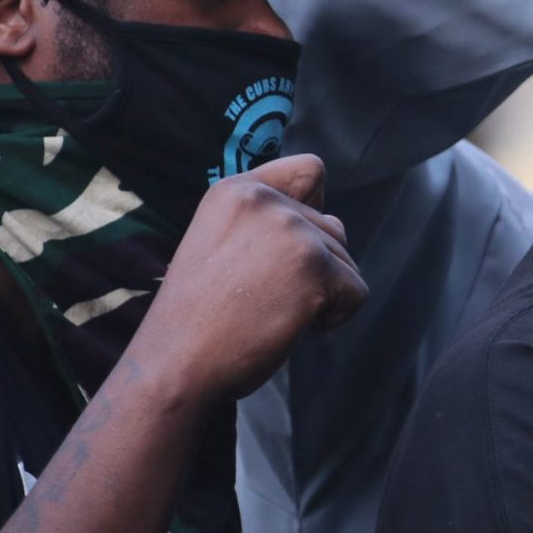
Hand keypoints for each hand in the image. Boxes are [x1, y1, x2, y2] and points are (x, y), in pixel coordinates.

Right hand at [134, 153, 366, 401]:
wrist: (176, 362)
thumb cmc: (198, 317)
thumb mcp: (220, 243)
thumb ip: (267, 224)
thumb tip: (334, 225)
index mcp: (236, 190)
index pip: (310, 169)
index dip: (314, 207)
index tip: (290, 245)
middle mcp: (266, 200)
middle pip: (333, 227)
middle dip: (314, 267)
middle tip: (264, 296)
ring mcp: (292, 231)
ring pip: (346, 261)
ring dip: (322, 293)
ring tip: (271, 311)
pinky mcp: (314, 267)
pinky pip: (356, 292)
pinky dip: (335, 317)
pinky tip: (290, 326)